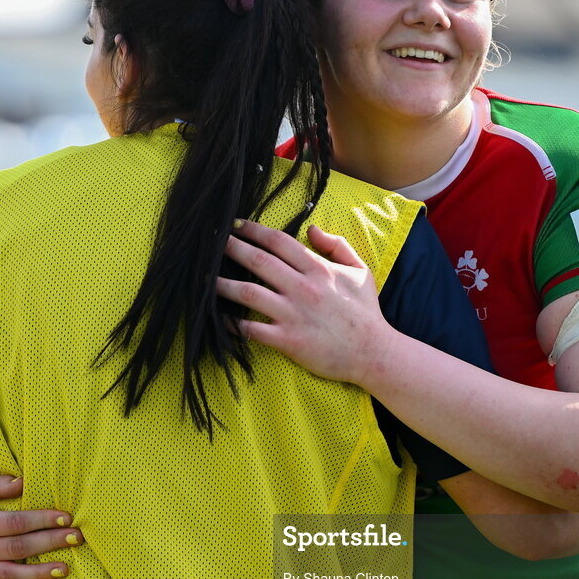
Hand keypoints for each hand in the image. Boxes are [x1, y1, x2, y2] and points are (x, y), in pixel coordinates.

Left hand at [217, 220, 392, 384]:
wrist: (374, 353)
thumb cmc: (366, 312)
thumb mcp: (360, 270)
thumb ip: (337, 245)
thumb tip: (311, 228)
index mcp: (318, 269)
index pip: (279, 242)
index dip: (254, 230)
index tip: (235, 225)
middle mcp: (302, 288)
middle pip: (258, 262)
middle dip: (232, 248)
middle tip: (210, 242)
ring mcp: (293, 314)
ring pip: (248, 294)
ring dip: (223, 284)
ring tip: (204, 279)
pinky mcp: (288, 340)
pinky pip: (252, 330)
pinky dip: (233, 325)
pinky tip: (220, 318)